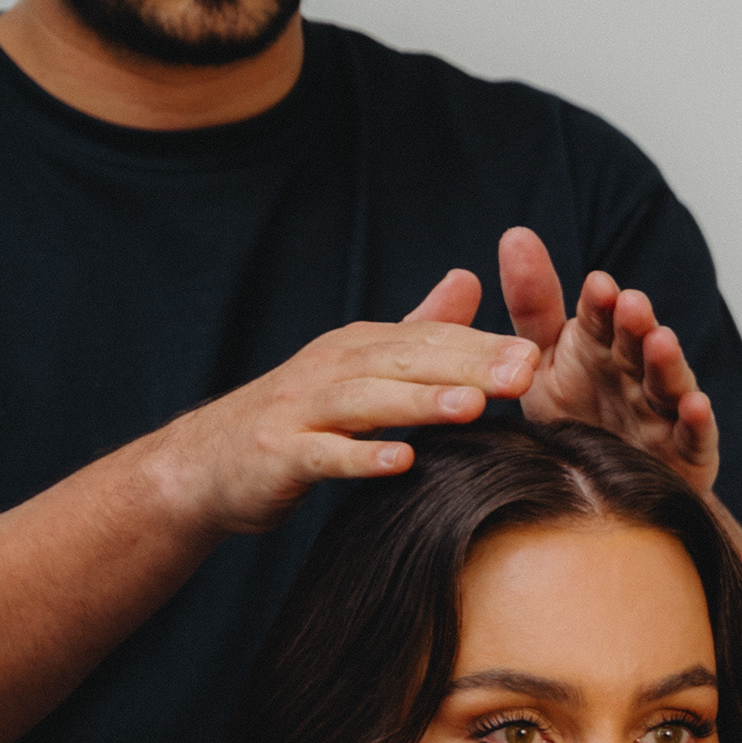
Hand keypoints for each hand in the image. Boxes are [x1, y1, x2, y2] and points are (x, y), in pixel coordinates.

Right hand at [147, 270, 534, 534]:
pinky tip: (401, 462)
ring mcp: (302, 411)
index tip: (536, 356)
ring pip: (367, 401)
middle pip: (405, 362)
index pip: (429, 341)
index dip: (481, 347)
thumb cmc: (298, 416)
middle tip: (524, 374)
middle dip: (466, 365)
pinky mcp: (279, 456)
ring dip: (420, 404)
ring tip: (472, 407)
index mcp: (358, 348)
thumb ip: (416, 329)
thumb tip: (468, 279)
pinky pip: (323, 455)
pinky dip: (360, 458)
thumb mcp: (357, 365)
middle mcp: (331, 368)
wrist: (205, 463)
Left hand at [501, 226, 719, 491]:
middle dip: (636, 326)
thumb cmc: (577, 417)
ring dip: (667, 362)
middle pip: (637, 346)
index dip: (599, 306)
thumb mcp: (543, 361)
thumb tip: (516, 234)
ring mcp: (665, 413)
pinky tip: (696, 405)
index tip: (595, 286)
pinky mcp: (688, 454)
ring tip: (661, 341)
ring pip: (668, 384)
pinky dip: (697, 422)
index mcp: (601, 349)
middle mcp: (637, 375)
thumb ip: (532, 305)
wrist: (606, 489)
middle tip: (630, 305)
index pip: (600, 321)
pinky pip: (694, 437)